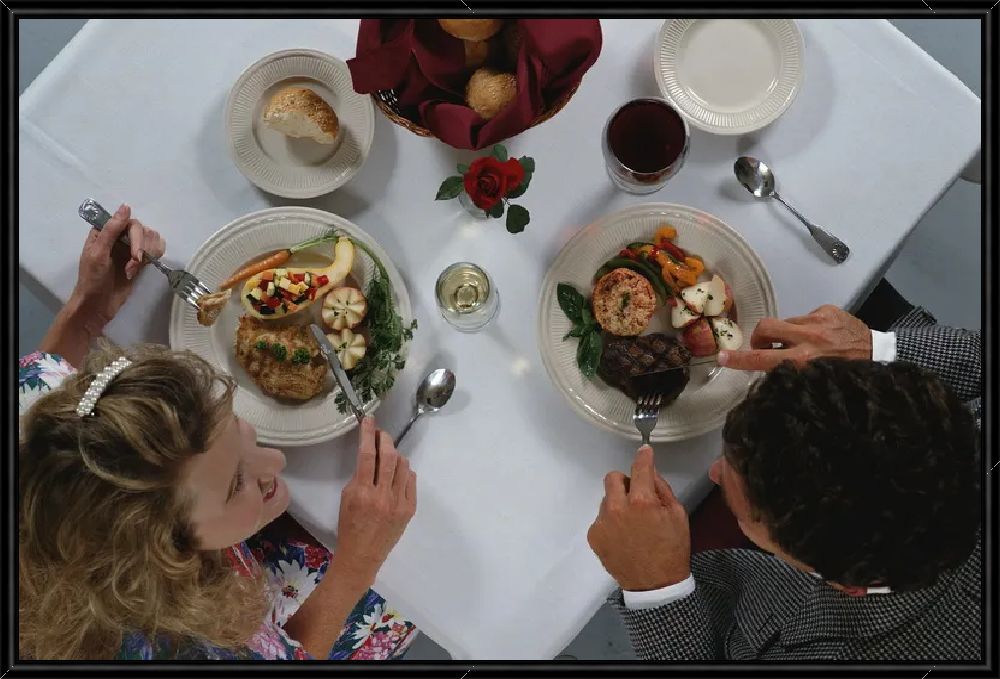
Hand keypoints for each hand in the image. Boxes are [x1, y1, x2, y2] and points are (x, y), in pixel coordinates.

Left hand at [71, 203, 166, 329]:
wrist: (98, 305)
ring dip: (146, 255)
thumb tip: (126, 206)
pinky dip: (152, 259)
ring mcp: (130, 249)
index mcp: (104, 232)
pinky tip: (140, 269)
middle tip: (133, 264)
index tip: (135, 254)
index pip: (129, 222)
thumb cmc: (92, 279)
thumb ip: (112, 230)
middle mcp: (119, 237)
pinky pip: (155, 251)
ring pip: (152, 240)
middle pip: (143, 230)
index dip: (136, 236)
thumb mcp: (98, 253)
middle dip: (141, 248)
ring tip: (133, 269)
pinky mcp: (139, 262)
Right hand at [332, 417, 416, 589]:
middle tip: (380, 434)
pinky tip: (396, 475)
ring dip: (395, 455)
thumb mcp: (346, 499)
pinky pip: (411, 481)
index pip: (366, 456)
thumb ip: (360, 477)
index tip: (369, 420)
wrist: (362, 555)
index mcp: (362, 493)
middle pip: (389, 456)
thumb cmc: (349, 526)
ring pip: (403, 466)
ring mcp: (399, 502)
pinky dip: (404, 472)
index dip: (367, 434)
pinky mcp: (410, 509)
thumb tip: (372, 456)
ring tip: (388, 456)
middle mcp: (383, 496)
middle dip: (385, 440)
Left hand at [587, 446, 690, 591]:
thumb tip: (650, 473)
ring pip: (607, 499)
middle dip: (626, 482)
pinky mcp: (594, 535)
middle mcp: (617, 508)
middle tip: (637, 495)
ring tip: (632, 524)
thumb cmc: (672, 549)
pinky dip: (611, 522)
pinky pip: (601, 518)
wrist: (655, 584)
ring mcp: (603, 522)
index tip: (644, 450)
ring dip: (618, 503)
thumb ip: (662, 489)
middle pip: (613, 478)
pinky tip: (624, 536)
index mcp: (642, 502)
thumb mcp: (678, 515)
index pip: (640, 468)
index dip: (644, 456)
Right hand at [717, 304, 870, 371]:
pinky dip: (808, 326)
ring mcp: (818, 320)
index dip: (739, 359)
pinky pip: (805, 316)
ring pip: (785, 322)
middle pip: (765, 327)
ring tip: (805, 343)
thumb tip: (771, 365)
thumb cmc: (846, 374)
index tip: (721, 357)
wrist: (880, 355)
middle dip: (760, 336)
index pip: (762, 358)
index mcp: (804, 360)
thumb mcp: (815, 379)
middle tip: (766, 345)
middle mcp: (808, 338)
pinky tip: (823, 335)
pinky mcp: (827, 310)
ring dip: (788, 333)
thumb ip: (792, 370)